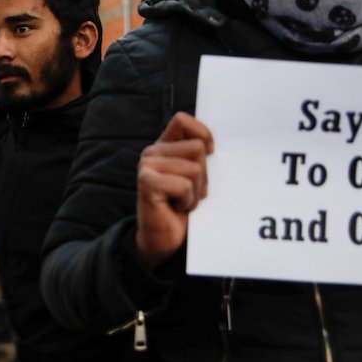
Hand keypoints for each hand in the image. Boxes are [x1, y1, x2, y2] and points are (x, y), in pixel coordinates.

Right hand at [136, 112, 214, 269]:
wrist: (164, 241)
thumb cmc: (182, 208)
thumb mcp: (195, 177)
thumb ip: (198, 157)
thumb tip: (214, 145)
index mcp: (164, 147)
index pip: (182, 120)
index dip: (202, 133)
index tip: (211, 153)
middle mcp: (152, 152)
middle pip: (196, 148)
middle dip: (203, 176)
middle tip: (189, 193)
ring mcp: (147, 166)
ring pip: (194, 168)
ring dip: (196, 192)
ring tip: (183, 202)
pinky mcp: (147, 182)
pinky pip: (184, 185)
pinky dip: (187, 201)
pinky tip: (176, 208)